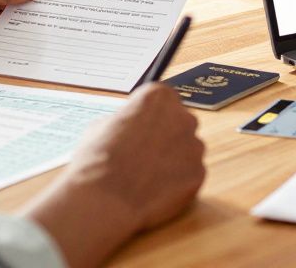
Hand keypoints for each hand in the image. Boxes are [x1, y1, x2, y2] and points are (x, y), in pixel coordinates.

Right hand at [26, 85, 205, 266]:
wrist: (105, 199)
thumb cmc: (97, 160)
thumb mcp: (101, 126)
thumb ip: (127, 121)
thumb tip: (130, 127)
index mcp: (159, 97)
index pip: (163, 101)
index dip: (150, 118)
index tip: (141, 130)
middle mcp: (183, 116)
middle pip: (180, 123)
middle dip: (166, 138)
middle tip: (144, 155)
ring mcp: (194, 145)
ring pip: (188, 150)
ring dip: (173, 160)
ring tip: (146, 176)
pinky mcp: (199, 172)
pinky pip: (190, 174)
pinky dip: (177, 182)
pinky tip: (155, 190)